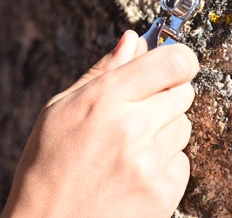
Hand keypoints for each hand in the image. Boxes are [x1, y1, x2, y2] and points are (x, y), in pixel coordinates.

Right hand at [3, 30, 198, 217]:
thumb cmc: (47, 163)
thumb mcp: (61, 108)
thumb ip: (103, 71)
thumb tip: (134, 40)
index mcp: (104, 99)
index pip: (171, 62)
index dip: (178, 59)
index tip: (174, 64)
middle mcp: (131, 126)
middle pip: (184, 91)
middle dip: (166, 95)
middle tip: (137, 112)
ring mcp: (149, 162)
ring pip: (184, 125)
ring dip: (165, 130)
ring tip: (129, 146)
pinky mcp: (162, 192)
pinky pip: (183, 161)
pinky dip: (165, 163)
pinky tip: (134, 171)